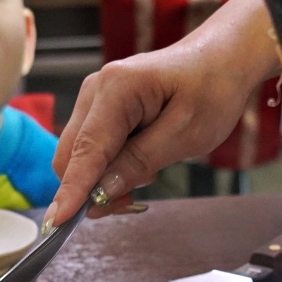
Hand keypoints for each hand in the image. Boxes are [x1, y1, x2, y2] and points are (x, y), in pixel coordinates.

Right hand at [45, 0, 279, 225]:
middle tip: (131, 203)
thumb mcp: (186, 134)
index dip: (72, 190)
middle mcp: (96, 89)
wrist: (223, 59)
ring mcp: (95, 98)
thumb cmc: (213, 88)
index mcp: (117, 88)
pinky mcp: (101, 108)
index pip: (86, 150)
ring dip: (102, 178)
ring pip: (79, 155)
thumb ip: (140, 162)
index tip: (58, 221)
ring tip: (149, 173)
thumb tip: (102, 192)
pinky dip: (108, 166)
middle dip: (91, 188)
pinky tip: (139, 164)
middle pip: (71, 155)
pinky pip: (92, 147)